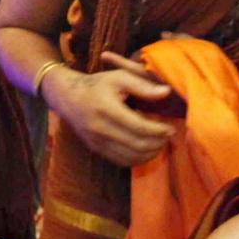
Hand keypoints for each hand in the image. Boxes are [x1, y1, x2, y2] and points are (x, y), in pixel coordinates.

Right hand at [45, 53, 180, 165]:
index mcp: (106, 108)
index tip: (170, 127)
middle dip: (158, 143)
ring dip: (151, 153)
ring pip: (131, 157)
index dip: (159, 131)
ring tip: (160, 143)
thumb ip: (143, 86)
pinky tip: (146, 149)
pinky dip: (138, 159)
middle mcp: (100, 128)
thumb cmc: (98, 85)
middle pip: (137, 145)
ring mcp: (97, 142)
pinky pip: (122, 161)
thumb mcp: (119, 77)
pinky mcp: (96, 149)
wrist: (68, 97)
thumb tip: (167, 92)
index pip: (140, 127)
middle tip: (168, 136)